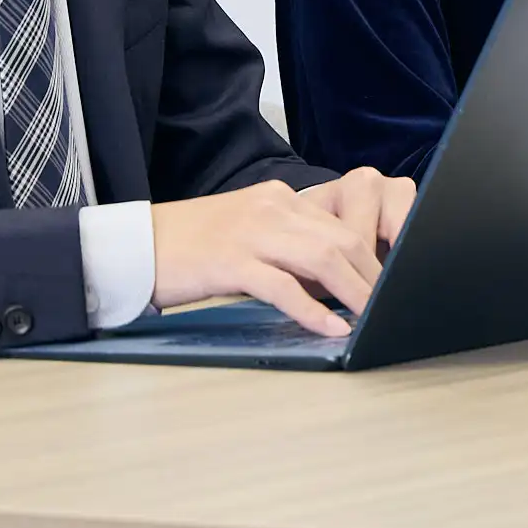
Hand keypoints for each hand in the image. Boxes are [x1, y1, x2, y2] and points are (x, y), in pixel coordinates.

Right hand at [149, 171, 413, 335]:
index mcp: (279, 199)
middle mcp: (271, 207)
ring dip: (353, 291)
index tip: (390, 282)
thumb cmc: (193, 246)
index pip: (340, 224)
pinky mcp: (230, 260)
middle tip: (392, 305)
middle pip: (340, 239)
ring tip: (373, 316)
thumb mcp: (249, 233)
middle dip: (372, 276)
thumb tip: (334, 280)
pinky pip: (282, 286)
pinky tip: (330, 328)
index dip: (371, 256)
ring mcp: (251, 232)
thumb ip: (289, 246)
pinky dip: (311, 309)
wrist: (136, 244)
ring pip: (321, 257)